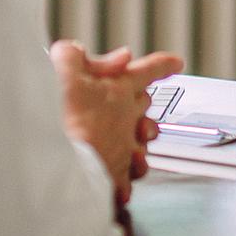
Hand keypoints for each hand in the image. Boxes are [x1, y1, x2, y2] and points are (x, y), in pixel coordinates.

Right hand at [51, 41, 184, 205]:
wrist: (59, 160)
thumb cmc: (62, 114)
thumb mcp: (64, 70)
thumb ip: (80, 56)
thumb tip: (115, 57)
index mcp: (121, 88)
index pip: (150, 70)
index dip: (164, 65)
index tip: (177, 63)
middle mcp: (130, 117)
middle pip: (144, 104)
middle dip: (140, 100)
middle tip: (129, 98)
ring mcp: (127, 147)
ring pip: (144, 140)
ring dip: (139, 137)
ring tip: (128, 136)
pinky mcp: (117, 175)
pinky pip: (130, 176)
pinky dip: (126, 175)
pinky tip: (119, 179)